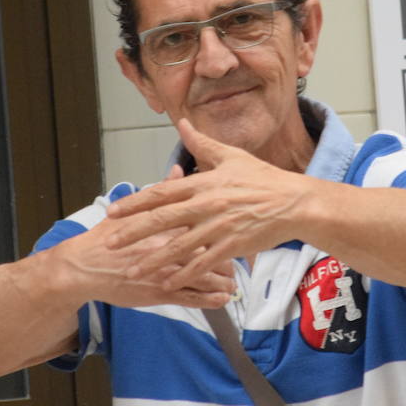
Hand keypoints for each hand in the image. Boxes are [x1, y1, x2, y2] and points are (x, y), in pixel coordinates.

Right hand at [55, 160, 236, 309]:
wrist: (84, 267)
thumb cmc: (104, 239)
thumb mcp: (132, 209)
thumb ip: (161, 191)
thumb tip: (179, 169)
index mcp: (164, 223)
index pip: (203, 220)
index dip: (222, 223)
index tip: (235, 223)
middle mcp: (169, 245)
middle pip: (210, 248)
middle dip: (228, 255)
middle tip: (239, 257)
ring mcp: (166, 270)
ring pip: (206, 274)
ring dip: (224, 280)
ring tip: (234, 283)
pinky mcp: (160, 292)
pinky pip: (193, 297)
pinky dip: (211, 298)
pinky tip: (223, 299)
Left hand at [104, 119, 311, 287]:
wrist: (294, 203)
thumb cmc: (264, 179)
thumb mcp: (232, 156)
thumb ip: (202, 144)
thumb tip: (183, 123)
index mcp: (204, 183)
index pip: (162, 193)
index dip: (135, 203)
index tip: (113, 211)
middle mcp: (207, 205)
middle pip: (162, 220)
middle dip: (133, 233)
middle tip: (110, 242)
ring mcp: (219, 227)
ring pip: (179, 246)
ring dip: (153, 259)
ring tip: (132, 269)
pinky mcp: (232, 246)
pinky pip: (202, 262)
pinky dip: (183, 274)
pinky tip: (167, 283)